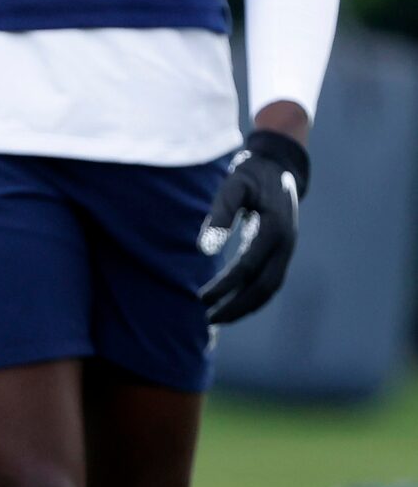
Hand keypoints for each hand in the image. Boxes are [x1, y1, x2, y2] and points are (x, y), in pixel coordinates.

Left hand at [197, 128, 310, 326]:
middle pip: (264, 286)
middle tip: (208, 319)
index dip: (225, 286)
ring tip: (217, 318)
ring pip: (270, 288)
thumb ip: (220, 214)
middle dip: (237, 306)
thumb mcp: (233, 186)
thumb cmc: (251, 174)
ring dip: (246, 306)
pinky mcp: (281, 252)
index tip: (200, 298)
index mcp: (275, 229)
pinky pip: (269, 281)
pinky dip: (252, 297)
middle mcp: (285, 243)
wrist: (280, 167)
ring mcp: (287, 249)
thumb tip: (205, 249)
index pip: (248, 267)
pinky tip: (231, 305)